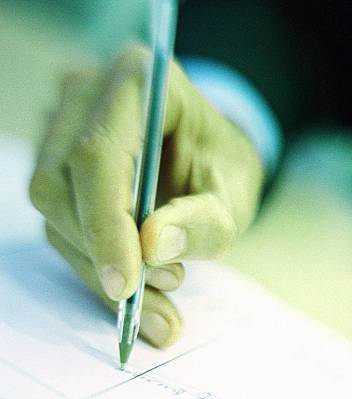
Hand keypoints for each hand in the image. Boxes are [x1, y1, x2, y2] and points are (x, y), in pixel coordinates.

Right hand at [29, 48, 263, 346]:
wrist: (212, 157)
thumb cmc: (225, 167)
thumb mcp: (235, 194)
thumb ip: (204, 220)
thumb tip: (153, 248)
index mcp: (141, 83)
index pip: (98, 156)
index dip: (104, 225)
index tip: (125, 286)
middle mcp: (89, 97)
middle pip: (60, 186)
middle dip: (101, 254)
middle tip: (156, 298)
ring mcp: (65, 128)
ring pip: (53, 211)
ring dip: (98, 267)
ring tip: (158, 300)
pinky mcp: (60, 163)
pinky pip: (59, 221)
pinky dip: (95, 263)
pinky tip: (136, 289)